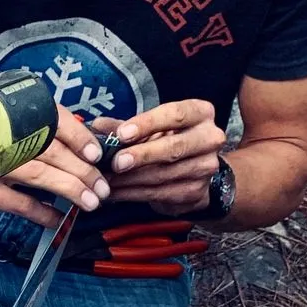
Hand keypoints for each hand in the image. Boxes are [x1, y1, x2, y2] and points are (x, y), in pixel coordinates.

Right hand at [0, 104, 110, 223]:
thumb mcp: (0, 134)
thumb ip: (33, 135)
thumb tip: (79, 146)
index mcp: (10, 117)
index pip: (52, 118)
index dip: (78, 135)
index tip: (97, 153)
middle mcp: (1, 137)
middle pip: (52, 151)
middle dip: (82, 170)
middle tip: (102, 187)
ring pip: (39, 174)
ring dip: (69, 189)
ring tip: (90, 202)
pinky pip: (19, 203)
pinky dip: (41, 212)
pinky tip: (57, 219)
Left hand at [93, 99, 227, 214]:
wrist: (197, 170)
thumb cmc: (169, 141)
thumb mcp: (151, 128)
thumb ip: (125, 126)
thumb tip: (97, 125)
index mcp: (200, 113)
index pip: (175, 115)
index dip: (147, 124)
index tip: (122, 134)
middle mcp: (210, 138)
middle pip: (173, 148)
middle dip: (141, 156)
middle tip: (116, 162)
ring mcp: (206, 167)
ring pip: (164, 174)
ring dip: (131, 179)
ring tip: (106, 179)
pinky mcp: (196, 191)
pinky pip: (160, 193)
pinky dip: (134, 194)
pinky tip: (116, 192)